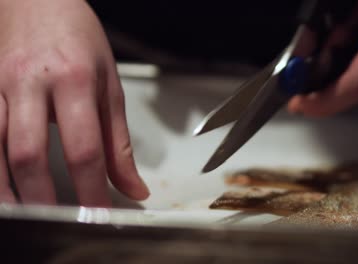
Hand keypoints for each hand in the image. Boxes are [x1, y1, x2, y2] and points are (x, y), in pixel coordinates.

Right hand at [0, 0, 148, 205]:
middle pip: (30, 153)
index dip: (91, 189)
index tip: (98, 213)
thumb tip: (133, 187)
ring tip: (26, 215)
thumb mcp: (110, 86)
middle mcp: (32, 83)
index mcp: (74, 81)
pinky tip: (3, 183)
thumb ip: (119, 142)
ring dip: (8, 189)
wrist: (39, 0)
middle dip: (43, 198)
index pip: (84, 148)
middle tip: (59, 222)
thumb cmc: (79, 39)